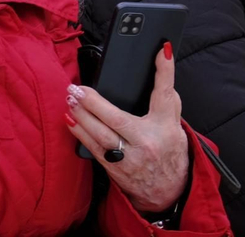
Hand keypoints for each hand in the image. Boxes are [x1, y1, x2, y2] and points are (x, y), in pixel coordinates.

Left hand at [67, 45, 188, 212]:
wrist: (168, 192)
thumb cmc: (169, 151)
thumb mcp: (175, 125)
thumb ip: (167, 98)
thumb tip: (162, 61)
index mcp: (166, 128)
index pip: (165, 96)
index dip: (165, 72)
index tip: (161, 52)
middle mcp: (147, 144)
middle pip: (118, 120)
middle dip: (93, 103)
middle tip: (76, 88)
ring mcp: (129, 159)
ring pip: (101, 136)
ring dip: (82, 116)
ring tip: (69, 99)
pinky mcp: (115, 169)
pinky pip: (94, 149)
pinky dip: (80, 133)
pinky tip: (70, 119)